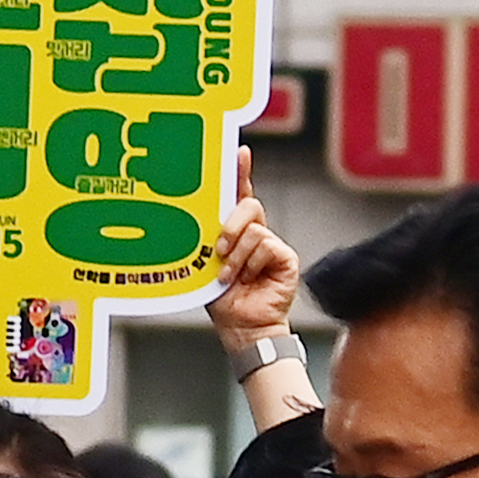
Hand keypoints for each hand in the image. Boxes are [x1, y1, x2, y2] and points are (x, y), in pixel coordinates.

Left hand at [207, 153, 302, 345]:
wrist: (241, 326)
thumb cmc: (222, 298)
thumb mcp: (206, 263)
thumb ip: (206, 239)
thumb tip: (192, 218)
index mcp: (236, 230)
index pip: (239, 194)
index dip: (240, 172)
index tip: (239, 151)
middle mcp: (256, 233)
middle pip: (249, 205)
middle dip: (230, 224)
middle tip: (219, 247)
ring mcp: (272, 245)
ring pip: (254, 230)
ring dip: (236, 256)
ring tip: (230, 275)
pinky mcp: (285, 257)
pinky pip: (266, 246)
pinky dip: (251, 264)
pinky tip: (249, 280)